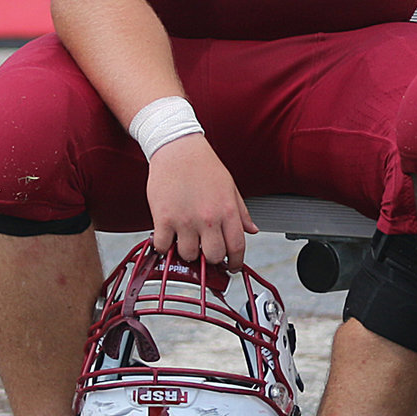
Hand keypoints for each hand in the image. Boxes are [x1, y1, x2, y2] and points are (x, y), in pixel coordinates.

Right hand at [146, 134, 256, 269]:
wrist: (178, 148)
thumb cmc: (205, 166)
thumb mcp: (230, 186)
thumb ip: (241, 212)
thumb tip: (252, 230)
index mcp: (228, 210)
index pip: (237, 247)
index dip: (236, 262)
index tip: (232, 267)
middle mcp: (209, 218)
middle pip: (213, 257)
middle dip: (211, 259)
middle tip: (206, 252)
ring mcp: (185, 220)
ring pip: (188, 255)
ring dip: (187, 252)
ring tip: (186, 240)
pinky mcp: (164, 219)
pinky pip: (164, 247)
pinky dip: (165, 247)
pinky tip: (168, 237)